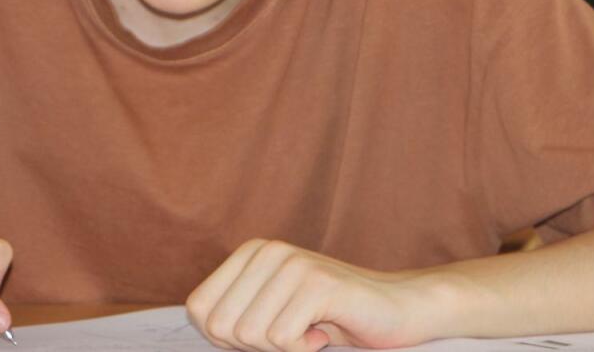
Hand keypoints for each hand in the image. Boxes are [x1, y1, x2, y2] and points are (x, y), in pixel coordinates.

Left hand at [186, 239, 434, 351]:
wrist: (394, 311)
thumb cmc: (328, 319)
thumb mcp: (271, 313)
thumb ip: (234, 315)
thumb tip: (203, 325)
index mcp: (250, 254)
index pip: (199, 310)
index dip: (226, 339)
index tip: (266, 332)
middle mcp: (268, 251)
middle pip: (222, 327)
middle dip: (255, 347)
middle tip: (292, 333)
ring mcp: (293, 264)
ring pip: (252, 336)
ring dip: (283, 348)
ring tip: (311, 328)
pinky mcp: (318, 284)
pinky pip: (283, 339)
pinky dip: (304, 349)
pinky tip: (326, 330)